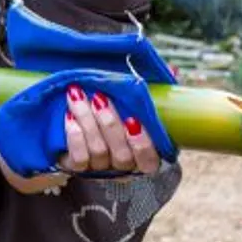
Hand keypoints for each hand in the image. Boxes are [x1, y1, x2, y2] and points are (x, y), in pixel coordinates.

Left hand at [0, 85, 160, 193]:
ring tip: (76, 95)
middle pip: (122, 155)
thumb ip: (156, 94)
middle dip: (110, 124)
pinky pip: (78, 158)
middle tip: (99, 97)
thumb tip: (173, 72)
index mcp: (144, 157)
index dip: (142, 144)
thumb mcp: (137, 105)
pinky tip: (68, 116)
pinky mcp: (77, 168)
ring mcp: (100, 169)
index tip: (133, 119)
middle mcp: (124, 168)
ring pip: (98, 152)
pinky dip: (74, 136)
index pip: (149, 161)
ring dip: (87, 121)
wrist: (79, 134)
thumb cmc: (118, 114)